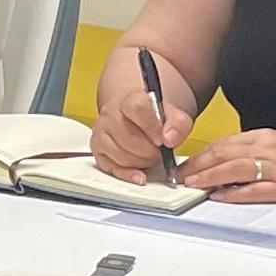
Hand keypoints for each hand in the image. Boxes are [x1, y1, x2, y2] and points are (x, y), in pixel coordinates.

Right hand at [91, 65, 191, 179]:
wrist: (133, 116)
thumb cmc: (152, 117)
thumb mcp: (172, 115)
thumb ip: (178, 124)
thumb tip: (169, 139)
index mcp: (128, 100)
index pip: (137, 108)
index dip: (152, 126)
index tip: (162, 139)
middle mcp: (110, 114)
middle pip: (129, 137)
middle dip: (150, 151)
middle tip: (159, 152)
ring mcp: (100, 133)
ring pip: (120, 155)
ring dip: (140, 162)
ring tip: (149, 157)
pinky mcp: (97, 150)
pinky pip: (111, 168)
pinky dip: (128, 174)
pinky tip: (140, 175)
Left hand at [177, 128, 275, 209]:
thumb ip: (256, 153)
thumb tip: (227, 164)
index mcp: (268, 137)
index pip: (225, 142)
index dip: (201, 154)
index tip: (185, 164)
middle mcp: (270, 148)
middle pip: (224, 153)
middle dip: (198, 165)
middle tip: (180, 176)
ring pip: (234, 168)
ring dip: (209, 177)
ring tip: (192, 185)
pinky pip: (255, 190)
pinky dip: (235, 193)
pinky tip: (220, 196)